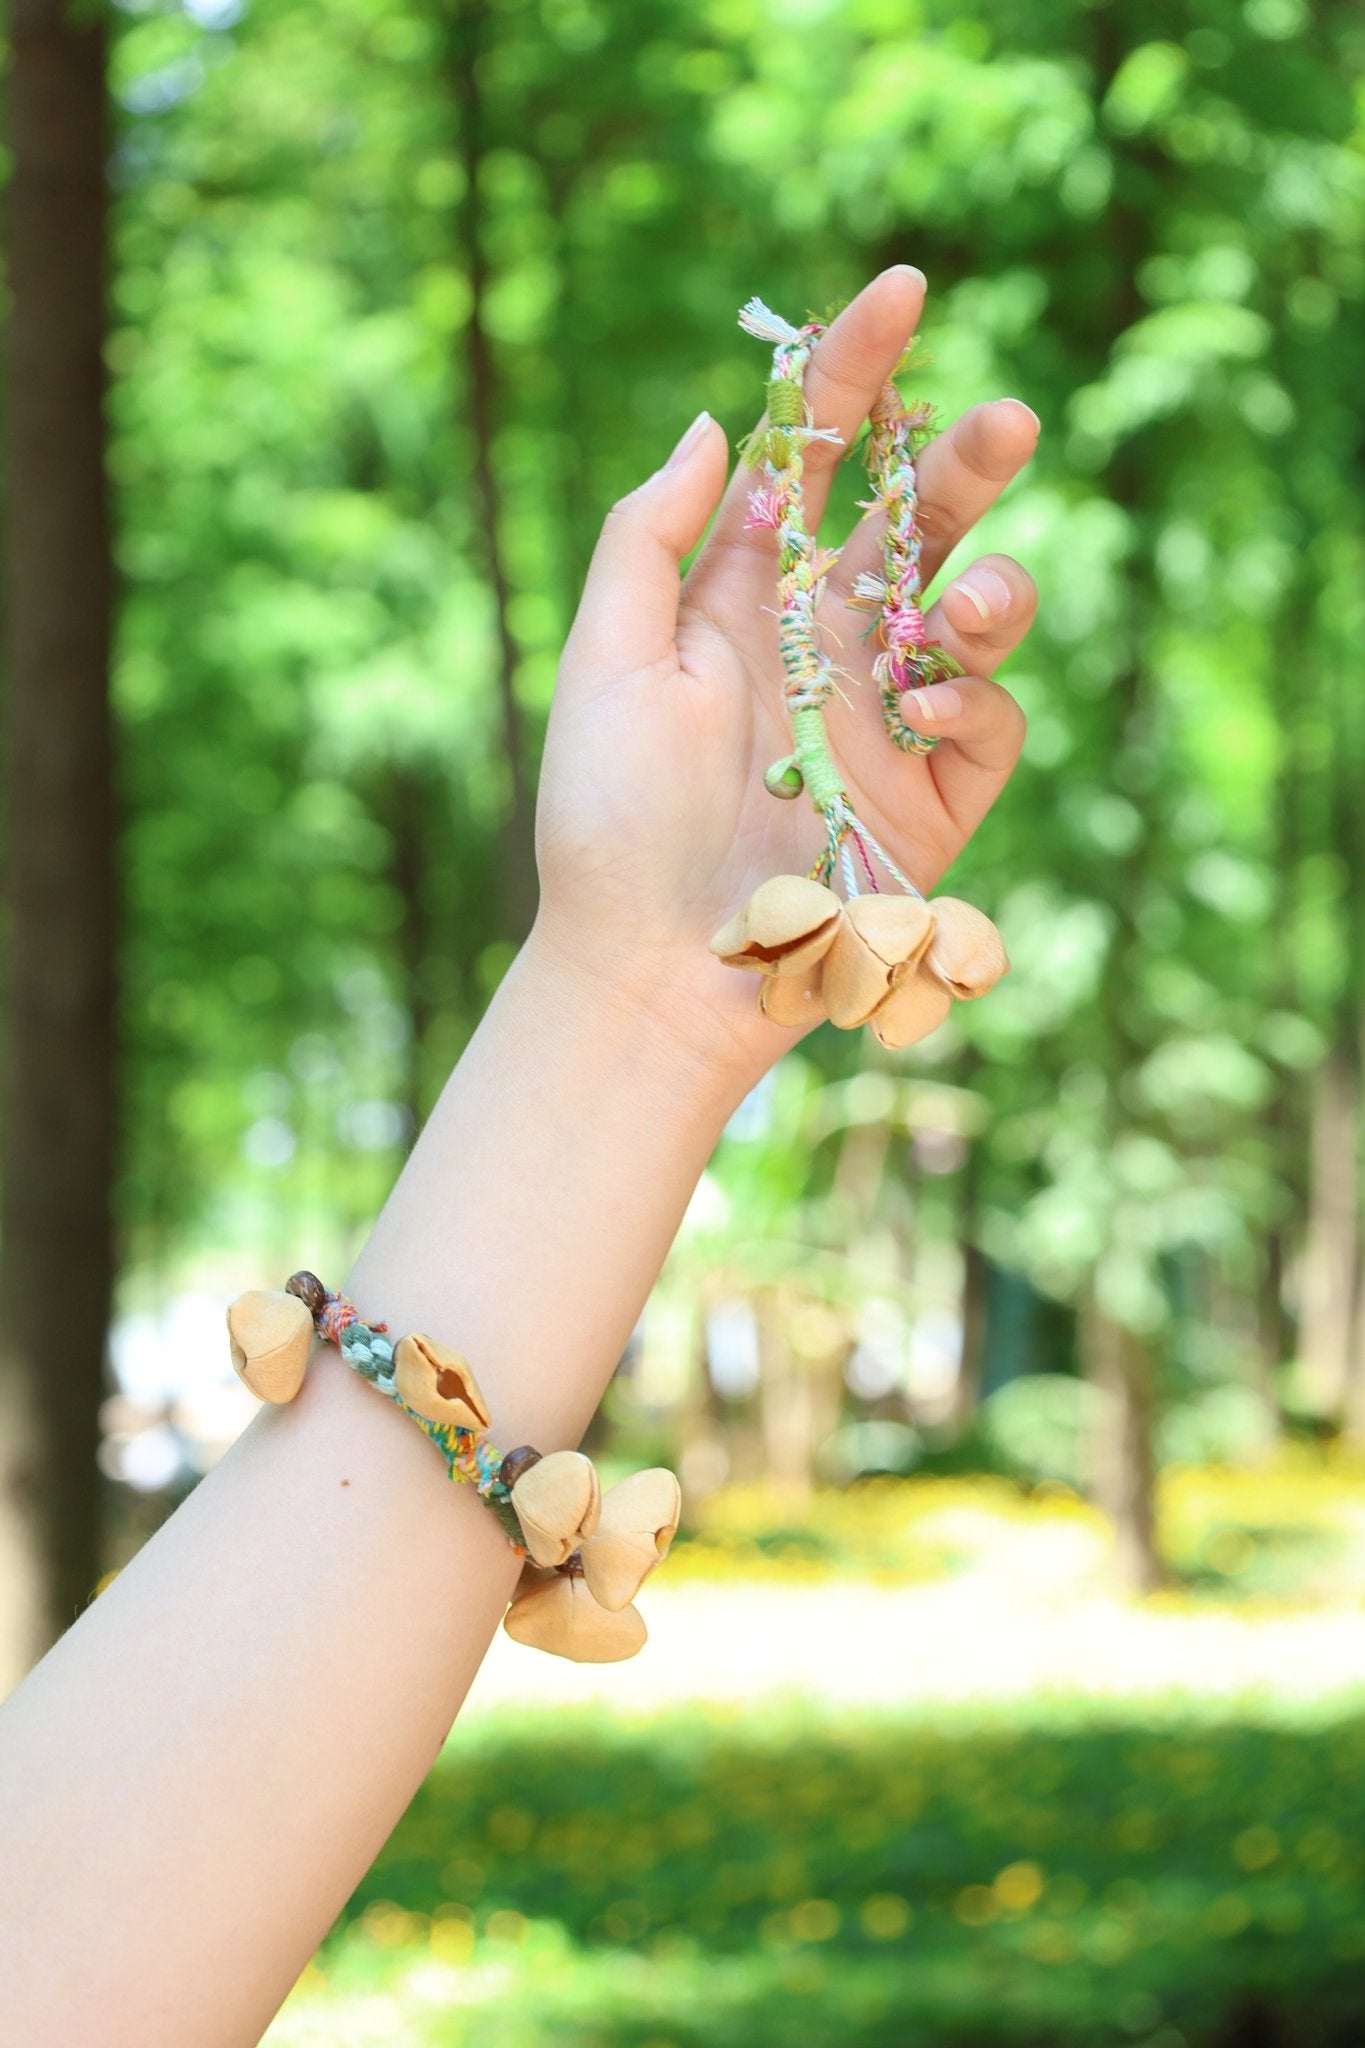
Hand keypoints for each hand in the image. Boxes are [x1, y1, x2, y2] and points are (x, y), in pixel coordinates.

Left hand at [533, 265, 1037, 1084]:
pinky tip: (928, 706)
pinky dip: (975, 700)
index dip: (856, 373)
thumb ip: (652, 538)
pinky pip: (989, 724)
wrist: (650, 969)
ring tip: (958, 610)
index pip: (815, 462)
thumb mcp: (604, 661)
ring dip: (990, 590)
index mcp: (744, 597)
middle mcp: (824, 645)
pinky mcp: (933, 802)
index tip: (900, 290)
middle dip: (964, 464)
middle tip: (1002, 424)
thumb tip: (718, 422)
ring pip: (977, 614)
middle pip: (918, 524)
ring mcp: (885, 721)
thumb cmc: (606, 820)